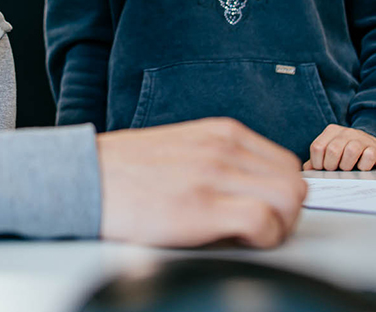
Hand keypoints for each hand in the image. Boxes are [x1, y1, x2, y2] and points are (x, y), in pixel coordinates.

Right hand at [96, 117, 306, 248]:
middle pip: (294, 182)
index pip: (285, 163)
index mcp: (221, 133)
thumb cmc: (124, 172)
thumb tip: (250, 187)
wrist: (82, 177)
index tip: (265, 212)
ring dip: (278, 227)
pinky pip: (263, 222)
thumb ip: (218, 159)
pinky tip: (237, 242)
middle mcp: (223, 148)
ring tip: (248, 237)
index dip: (281, 195)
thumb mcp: (182, 148)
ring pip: (288, 199)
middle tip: (261, 231)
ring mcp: (213, 175)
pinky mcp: (201, 206)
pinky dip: (262, 239)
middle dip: (286, 213)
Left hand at [304, 124, 375, 170]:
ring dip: (347, 166)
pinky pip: (368, 157)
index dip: (318, 163)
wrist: (374, 148)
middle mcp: (346, 132)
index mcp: (331, 131)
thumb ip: (317, 160)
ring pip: (351, 151)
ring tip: (348, 169)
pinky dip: (363, 166)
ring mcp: (362, 138)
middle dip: (332, 166)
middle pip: (333, 150)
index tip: (323, 169)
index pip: (317, 147)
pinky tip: (362, 167)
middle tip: (336, 170)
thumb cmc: (347, 154)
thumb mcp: (330, 153)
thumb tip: (306, 169)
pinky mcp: (375, 147)